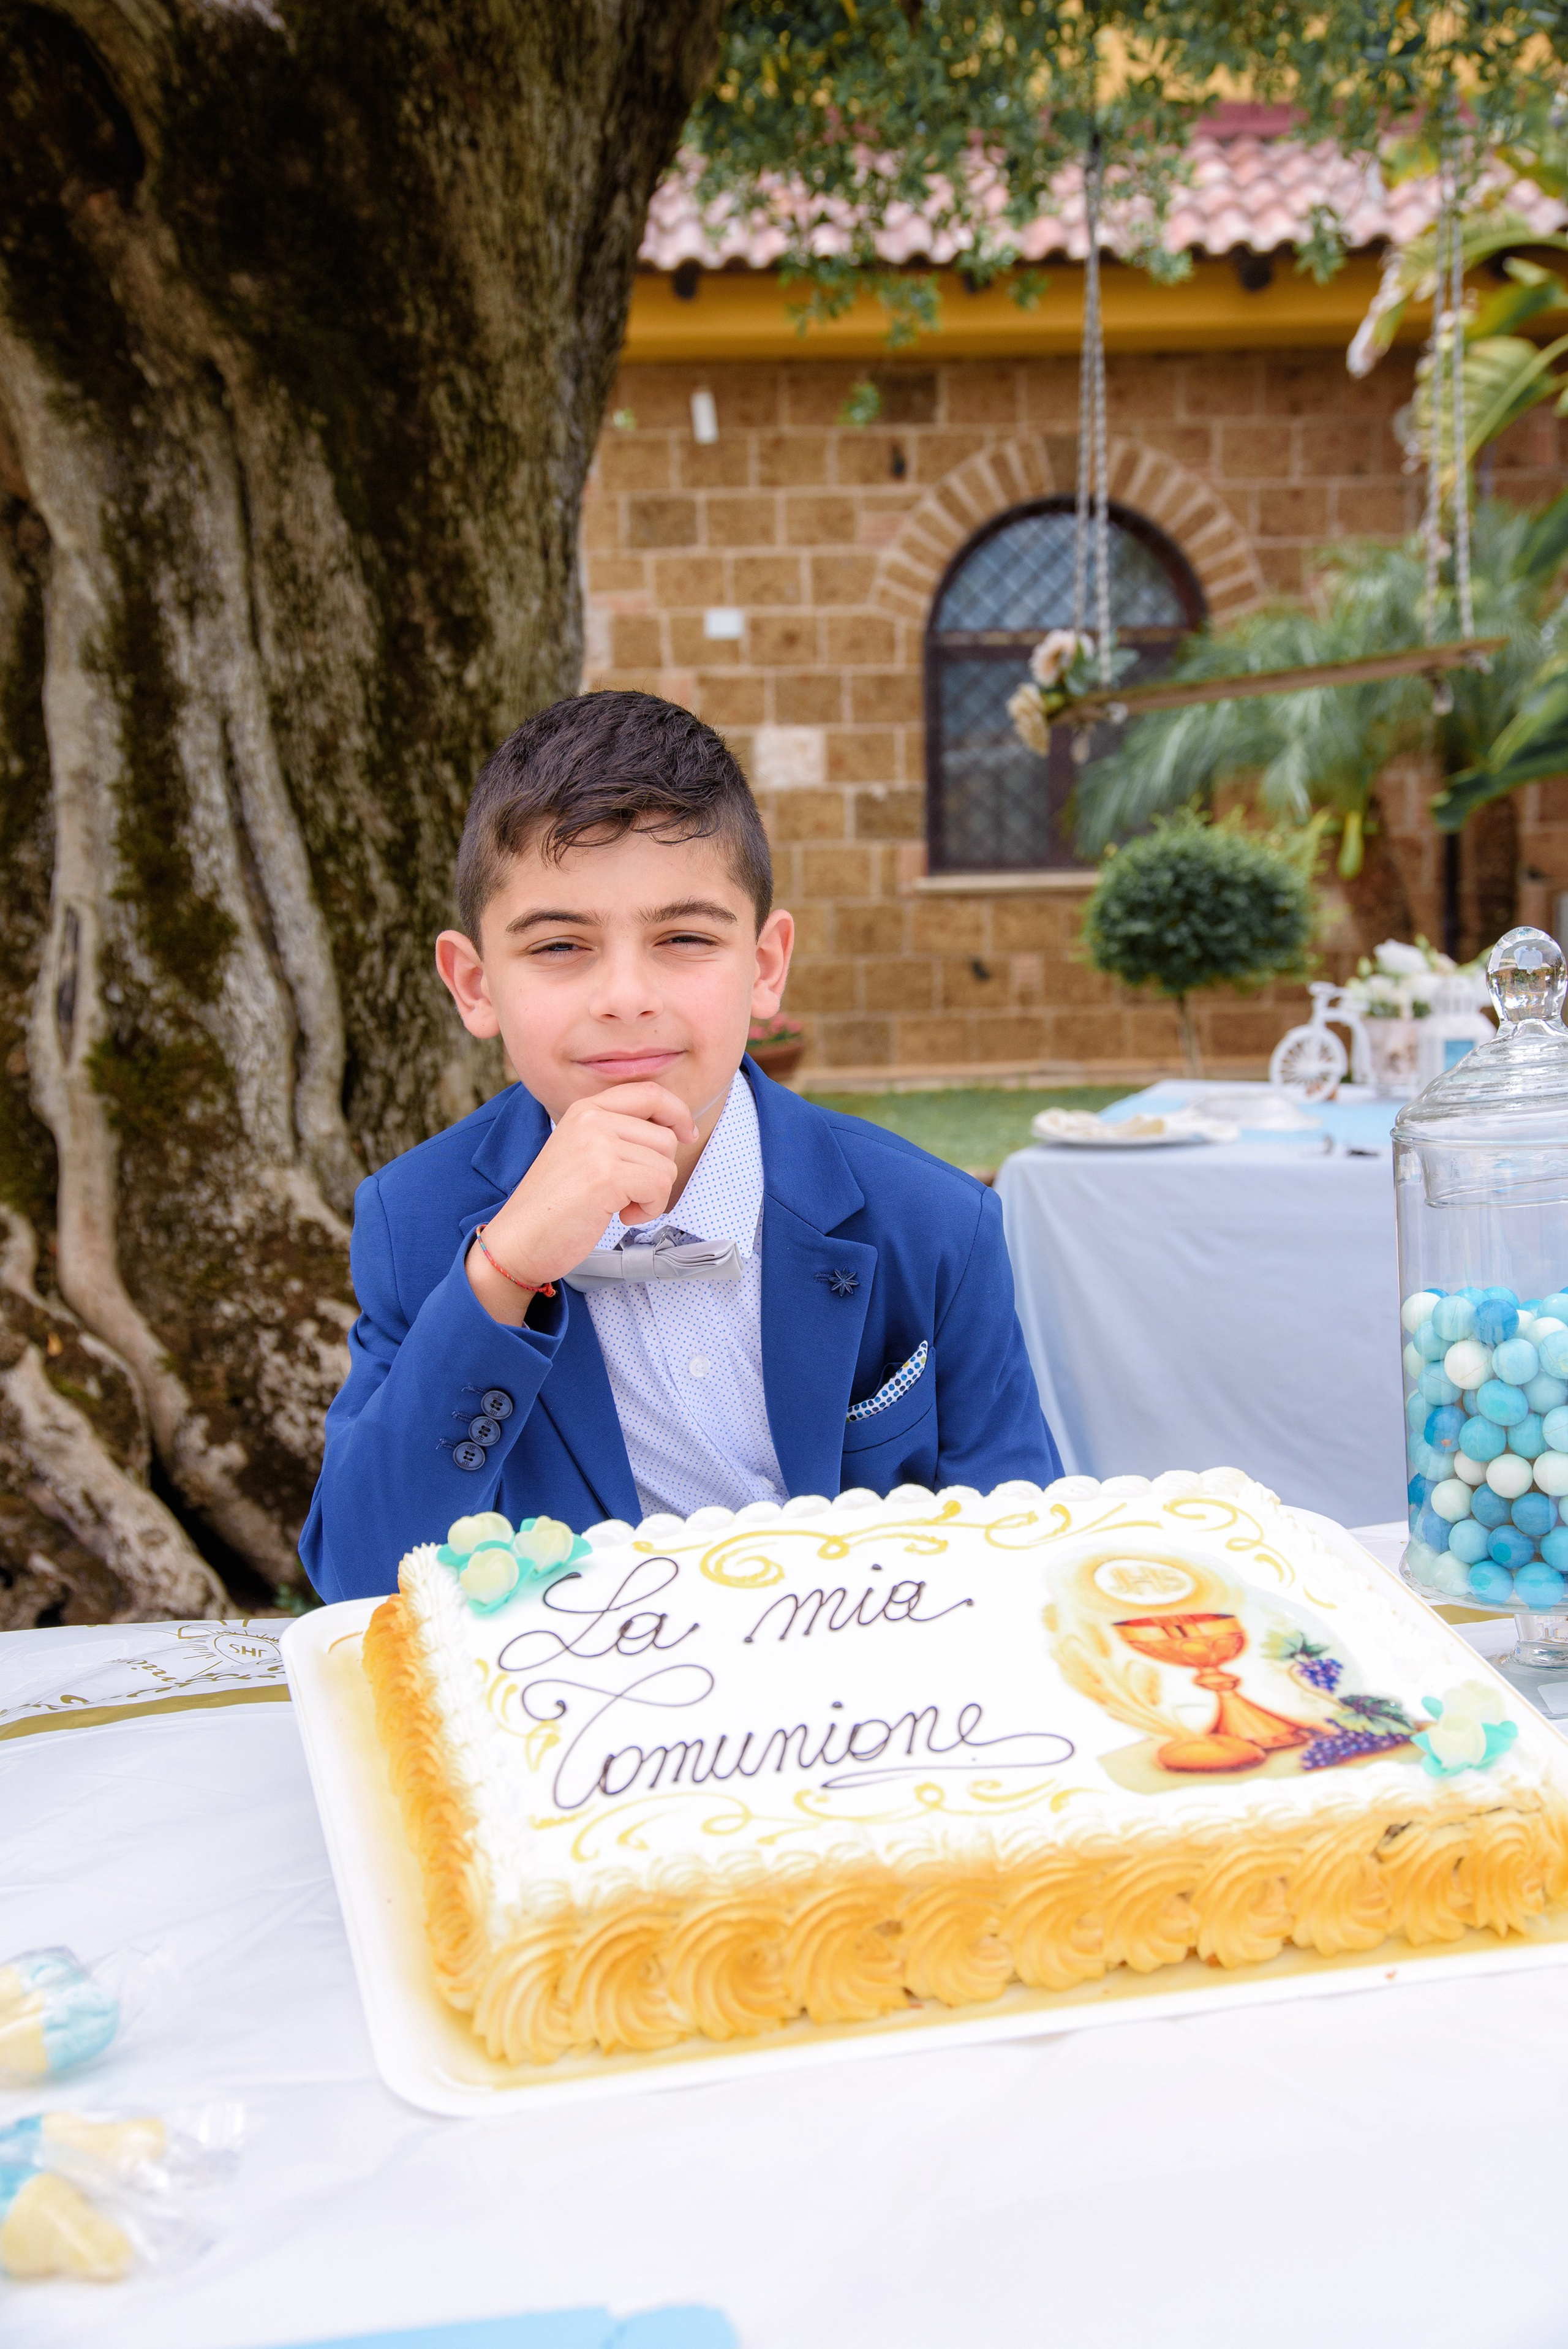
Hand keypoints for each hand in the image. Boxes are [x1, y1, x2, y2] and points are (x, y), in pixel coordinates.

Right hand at [466, 1083, 698, 1323]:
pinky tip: (621, 1215)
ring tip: (619, 1204)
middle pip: (664, 1135)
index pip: (649, 1092)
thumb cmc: (553, 1205)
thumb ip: (616, 1133)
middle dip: (659, 1170)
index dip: (677, 1112)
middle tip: (629, 1191)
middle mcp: (591, 1119)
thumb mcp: (582, 1152)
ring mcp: (598, 1145)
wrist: (519, 1240)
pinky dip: (649, 1209)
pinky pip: (659, 1186)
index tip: (686, 1133)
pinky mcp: (606, 1175)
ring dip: (652, 1194)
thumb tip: (671, 1130)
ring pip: (666, 1163)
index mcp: (585, 1109)